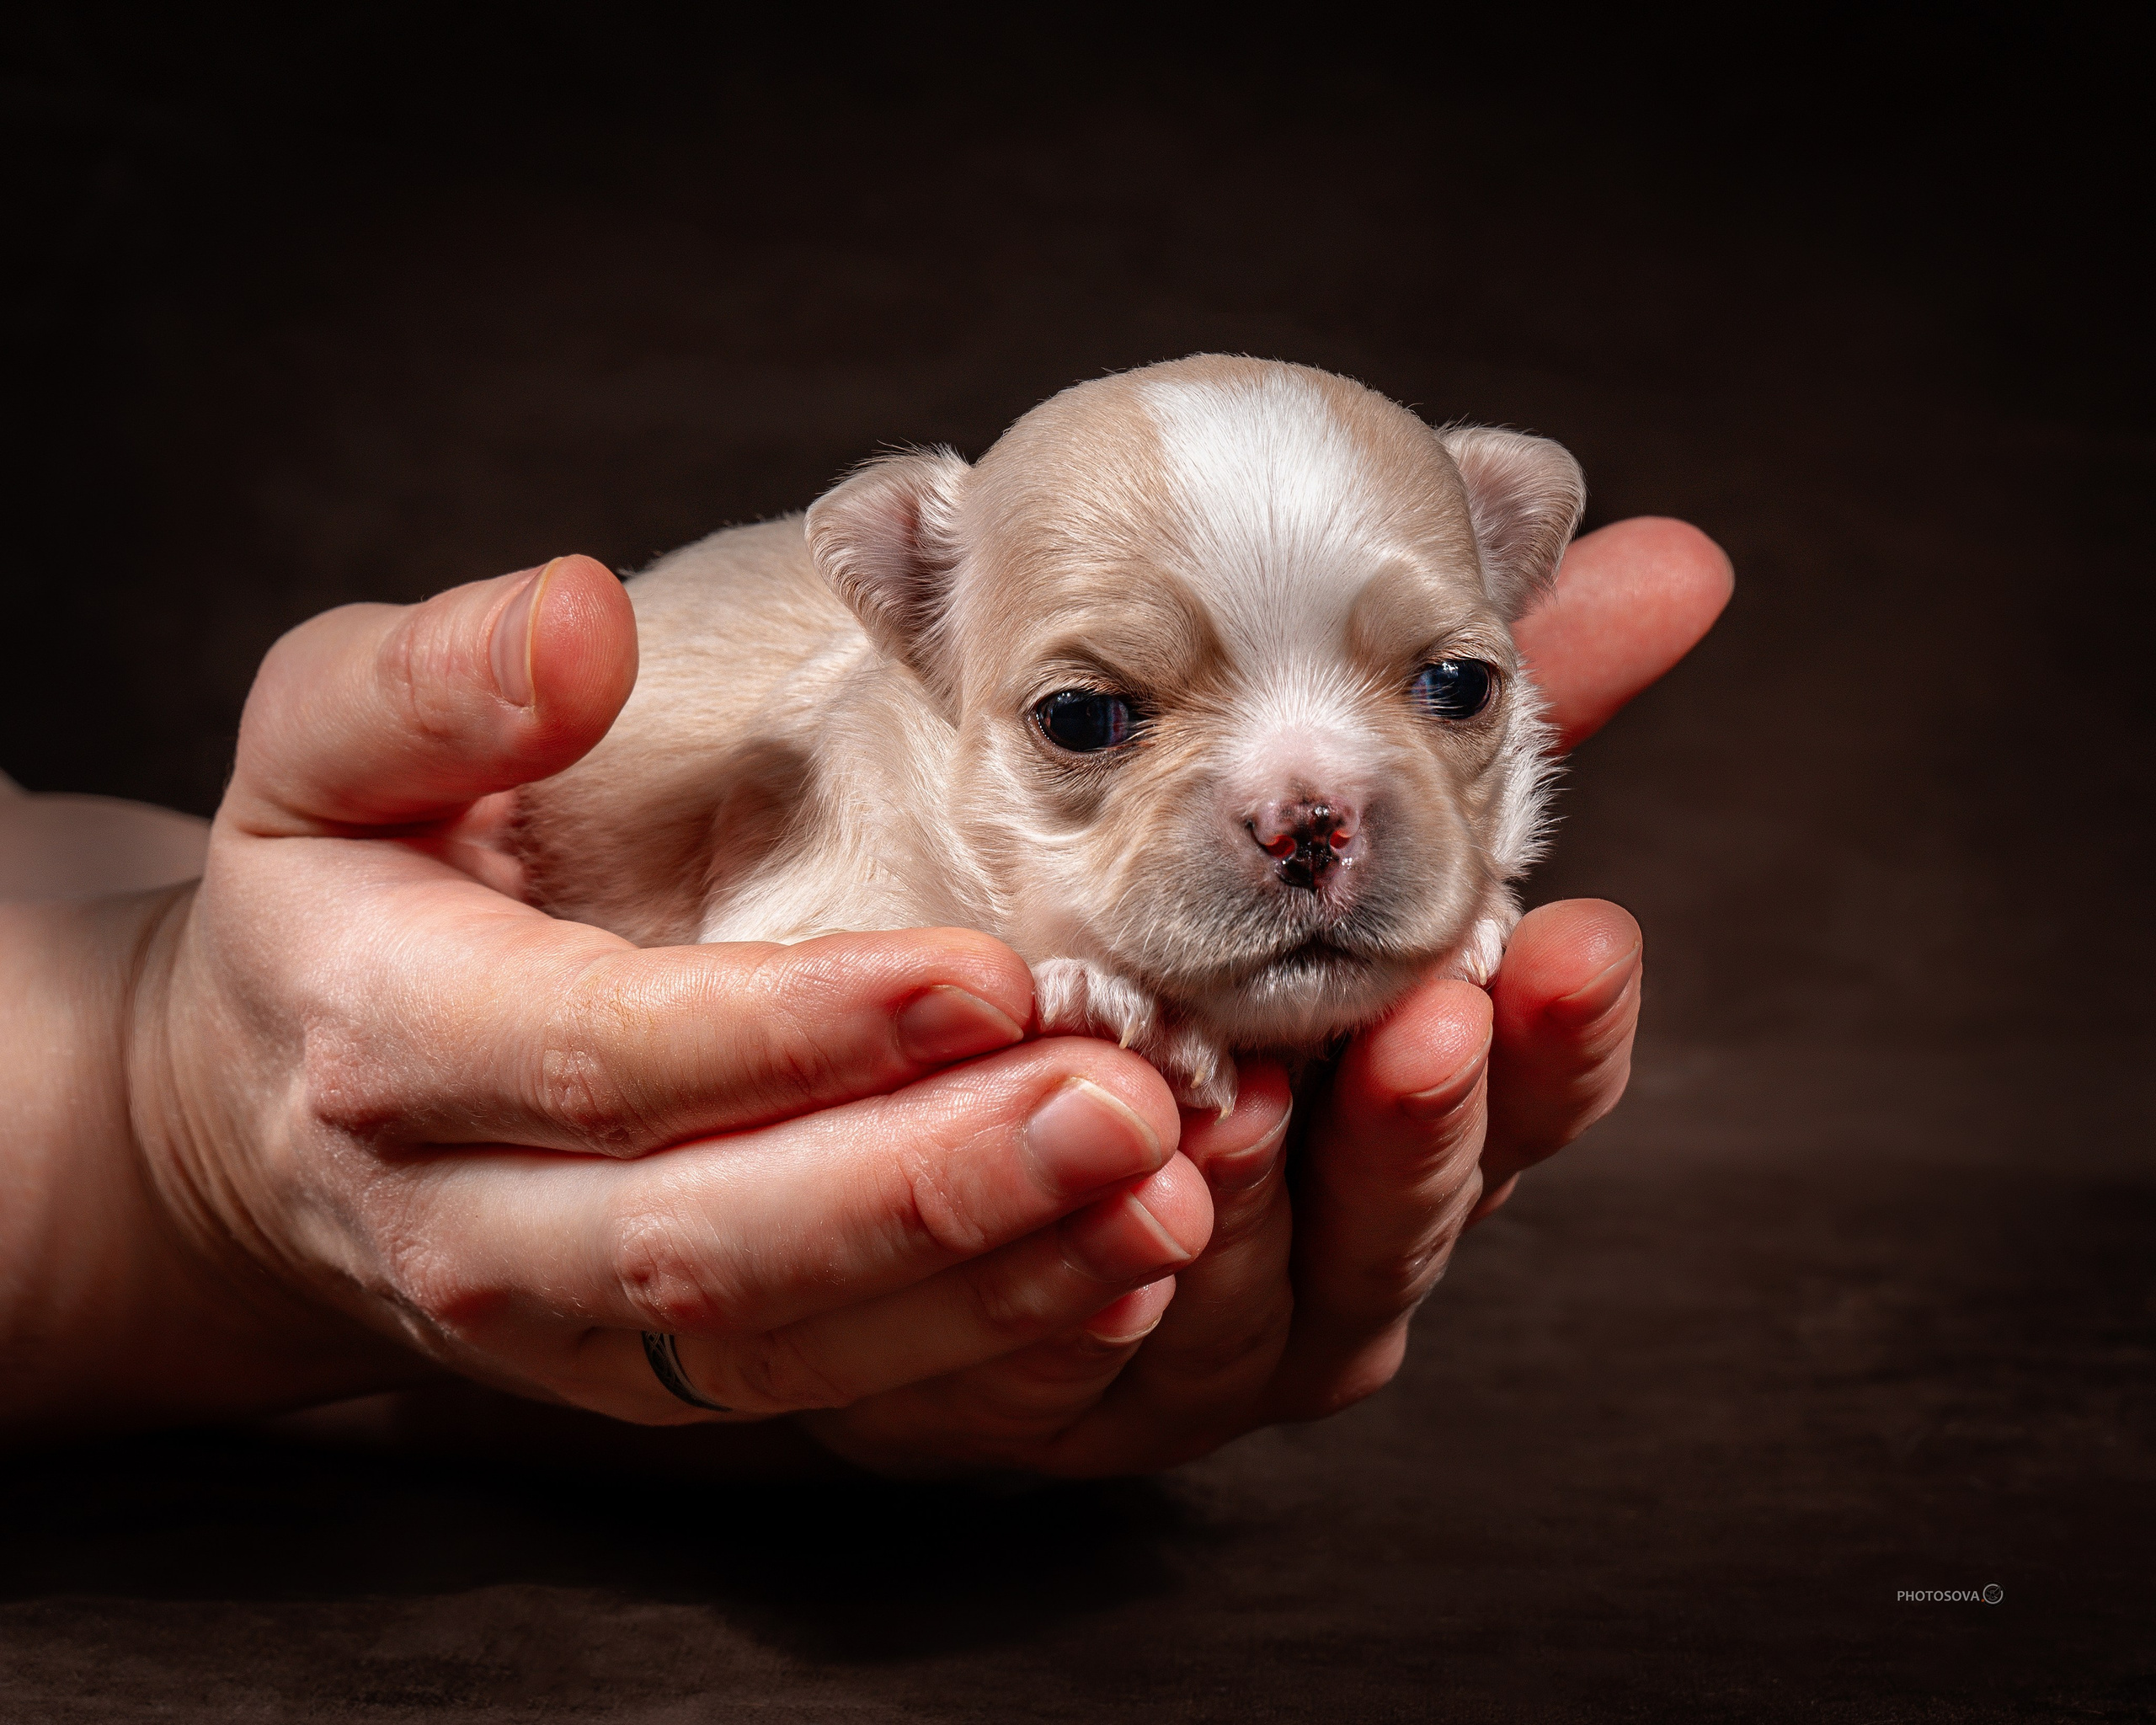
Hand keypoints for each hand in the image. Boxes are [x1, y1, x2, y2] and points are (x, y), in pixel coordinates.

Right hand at [5, 560, 1214, 1436]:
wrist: (270, 1114)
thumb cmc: (335, 890)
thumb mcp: (317, 746)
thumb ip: (424, 678)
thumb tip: (577, 617)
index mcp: (392, 1043)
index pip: (609, 1052)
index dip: (797, 1028)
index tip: (983, 977)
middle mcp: (475, 1227)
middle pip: (714, 1235)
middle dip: (934, 1185)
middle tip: (1130, 1110)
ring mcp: (570, 1328)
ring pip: (790, 1341)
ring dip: (993, 1285)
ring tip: (1171, 1203)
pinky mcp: (656, 1375)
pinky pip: (824, 1390)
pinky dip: (980, 1351)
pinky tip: (1122, 1286)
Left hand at [800, 518, 1732, 1474]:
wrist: (941, 1131)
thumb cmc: (1173, 968)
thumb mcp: (1306, 829)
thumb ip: (1469, 729)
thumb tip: (1676, 557)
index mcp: (1408, 1125)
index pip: (1529, 1097)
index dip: (1565, 1037)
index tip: (1590, 936)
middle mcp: (1335, 1249)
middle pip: (1414, 1213)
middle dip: (1426, 1123)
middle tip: (1424, 1020)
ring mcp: (1207, 1343)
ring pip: (1256, 1301)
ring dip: (1251, 1208)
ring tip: (1228, 1105)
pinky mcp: (1061, 1399)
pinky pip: (1080, 1367)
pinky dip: (1087, 1308)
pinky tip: (1086, 1241)